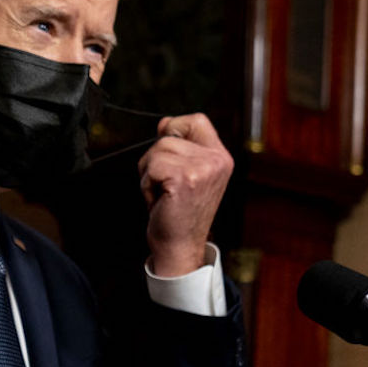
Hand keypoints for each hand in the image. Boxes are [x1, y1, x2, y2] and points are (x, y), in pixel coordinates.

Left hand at [137, 113, 232, 276]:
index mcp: (220, 157)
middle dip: (155, 159)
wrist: (179, 245)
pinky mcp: (186, 179)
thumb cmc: (178, 212)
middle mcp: (217, 161)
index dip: (175, 128)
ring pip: (157, 150)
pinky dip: (147, 185)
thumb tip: (164, 123)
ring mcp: (203, 169)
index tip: (167, 154)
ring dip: (149, 174)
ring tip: (163, 193)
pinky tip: (160, 200)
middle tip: (164, 184)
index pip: (197, 120)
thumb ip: (179, 147)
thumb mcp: (185, 174)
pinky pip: (152, 167)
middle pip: (168, 135)